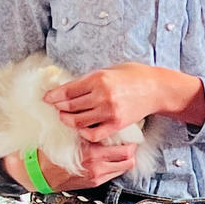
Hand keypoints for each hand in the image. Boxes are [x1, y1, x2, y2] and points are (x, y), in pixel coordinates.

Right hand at [1, 141, 137, 190]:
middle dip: (131, 148)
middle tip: (129, 139)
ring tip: (122, 148)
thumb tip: (100, 118)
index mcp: (91, 153)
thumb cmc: (49, 151)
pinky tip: (112, 157)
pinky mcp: (94, 182)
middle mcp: (97, 166)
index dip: (129, 138)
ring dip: (125, 158)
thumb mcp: (67, 136)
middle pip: (128, 157)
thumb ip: (85, 130)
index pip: (123, 147)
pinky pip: (114, 173)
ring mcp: (96, 176)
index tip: (129, 131)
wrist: (36, 173)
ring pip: (124, 167)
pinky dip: (117, 165)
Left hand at [44, 63, 204, 142]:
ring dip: (67, 120)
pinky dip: (83, 133)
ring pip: (78, 121)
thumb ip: (91, 79)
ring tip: (65, 118)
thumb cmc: (135, 75)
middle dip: (58, 108)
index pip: (67, 91)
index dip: (53, 96)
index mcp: (98, 78)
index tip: (47, 98)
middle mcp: (102, 95)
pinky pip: (93, 134)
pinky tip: (81, 129)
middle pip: (69, 106)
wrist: (157, 88)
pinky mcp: (116, 124)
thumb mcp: (110, 69)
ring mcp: (109, 112)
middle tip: (55, 108)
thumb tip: (71, 87)